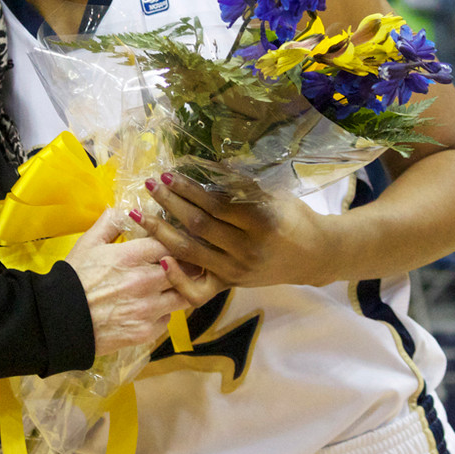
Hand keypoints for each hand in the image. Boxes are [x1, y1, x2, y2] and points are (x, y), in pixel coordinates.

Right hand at [65, 209, 218, 355]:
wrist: (61, 320)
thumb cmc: (74, 278)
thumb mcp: (88, 243)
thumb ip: (110, 222)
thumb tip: (126, 209)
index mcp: (131, 256)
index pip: (171, 243)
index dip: (178, 242)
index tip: (181, 241)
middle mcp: (145, 282)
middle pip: (186, 270)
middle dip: (189, 265)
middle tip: (190, 262)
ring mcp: (148, 309)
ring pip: (183, 297)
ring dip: (181, 290)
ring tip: (175, 285)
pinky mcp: (146, 332)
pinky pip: (167, 319)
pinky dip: (164, 312)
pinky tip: (153, 307)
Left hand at [133, 172, 338, 289]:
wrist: (315, 256)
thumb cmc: (294, 218)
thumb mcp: (273, 195)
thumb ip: (241, 185)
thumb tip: (205, 165)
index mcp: (260, 223)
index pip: (215, 205)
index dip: (188, 190)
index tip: (168, 175)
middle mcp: (246, 250)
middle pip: (198, 226)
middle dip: (169, 203)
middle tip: (149, 186)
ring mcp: (236, 271)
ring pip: (190, 252)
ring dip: (161, 231)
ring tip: (139, 214)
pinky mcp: (230, 285)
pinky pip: (198, 289)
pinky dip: (177, 276)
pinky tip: (160, 258)